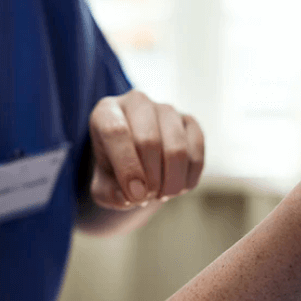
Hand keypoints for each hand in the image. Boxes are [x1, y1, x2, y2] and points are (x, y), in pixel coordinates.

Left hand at [88, 90, 204, 209]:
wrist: (136, 162)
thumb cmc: (115, 171)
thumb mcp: (103, 186)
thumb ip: (109, 194)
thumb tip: (128, 196)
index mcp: (106, 111)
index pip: (116, 132)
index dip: (127, 167)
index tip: (135, 195)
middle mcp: (137, 102)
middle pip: (148, 140)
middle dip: (151, 179)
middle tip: (146, 197)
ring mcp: (166, 109)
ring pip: (176, 148)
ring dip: (171, 182)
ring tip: (161, 194)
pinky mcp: (189, 121)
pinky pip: (196, 153)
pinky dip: (188, 179)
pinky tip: (177, 187)